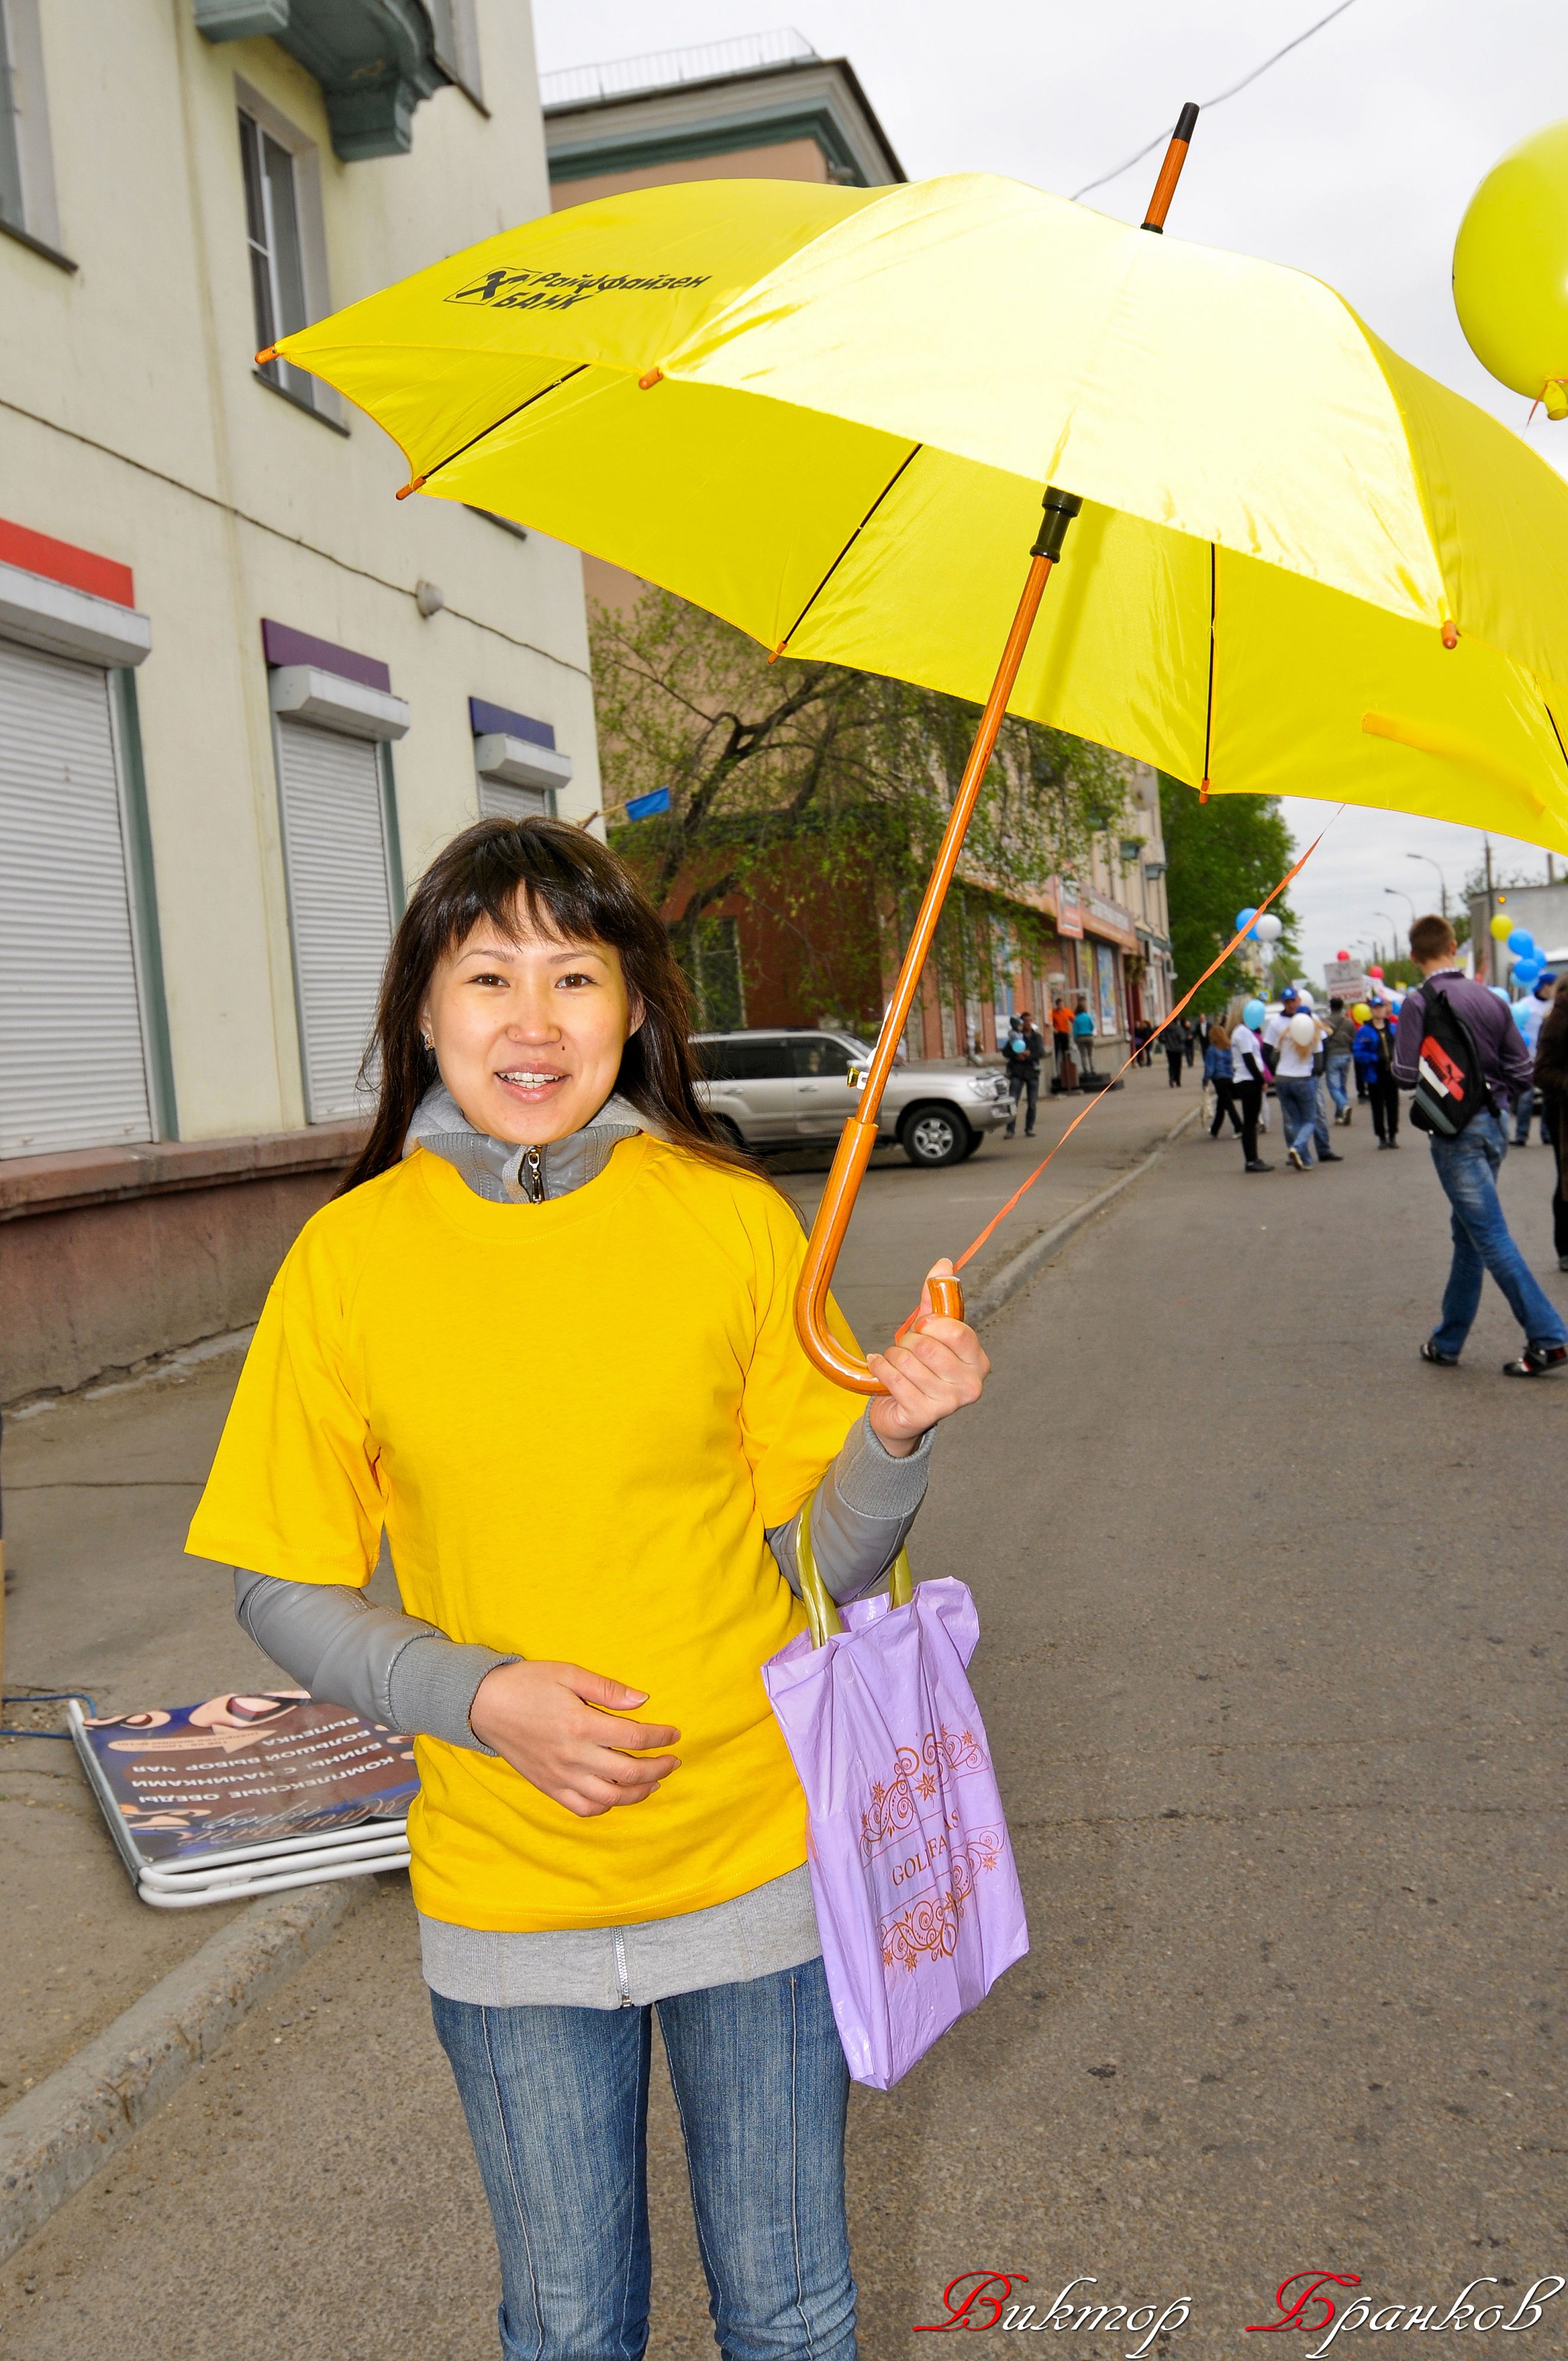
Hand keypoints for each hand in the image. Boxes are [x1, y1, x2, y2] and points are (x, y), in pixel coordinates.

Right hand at [468, 1660, 679, 1817]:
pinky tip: (617, 1794)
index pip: (634, 1737)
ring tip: (653, 1782)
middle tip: (672, 1761)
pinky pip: (583, 1808)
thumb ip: (607, 1689)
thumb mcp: (569, 1674)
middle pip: (628, 1772)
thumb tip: (643, 1700)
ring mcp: (560, 1776)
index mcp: (581, 1724)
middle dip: (658, 1768)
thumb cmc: (528, 1684)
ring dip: (638, 1792)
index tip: (674, 1735)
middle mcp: (573, 1756)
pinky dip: (605, 1805)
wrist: (484, 1705)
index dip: (660, 1738)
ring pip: (610, 1797)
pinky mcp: (549, 1787)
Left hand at [865, 1258, 988, 1455]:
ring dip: (892, 1355)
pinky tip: (879, 1367)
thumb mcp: (931, 1332)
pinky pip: (893, 1378)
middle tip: (905, 1348)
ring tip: (895, 1361)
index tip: (922, 1325)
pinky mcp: (922, 1414)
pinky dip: (880, 1367)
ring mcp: (948, 1404)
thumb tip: (944, 1264)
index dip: (931, 1323)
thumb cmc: (922, 1369)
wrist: (903, 1413)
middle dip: (907, 1341)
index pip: (956, 1331)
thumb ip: (938, 1298)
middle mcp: (970, 1385)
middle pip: (927, 1346)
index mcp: (978, 1361)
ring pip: (907, 1361)